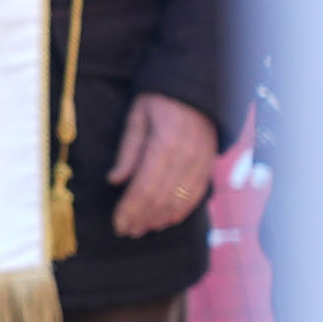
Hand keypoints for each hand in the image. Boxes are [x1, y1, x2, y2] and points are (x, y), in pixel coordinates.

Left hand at [108, 93, 221, 240]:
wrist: (195, 90)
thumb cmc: (159, 100)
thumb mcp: (137, 117)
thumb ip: (127, 151)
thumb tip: (114, 181)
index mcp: (165, 143)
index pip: (145, 187)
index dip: (130, 209)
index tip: (117, 223)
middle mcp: (187, 157)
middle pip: (162, 198)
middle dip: (141, 218)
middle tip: (125, 231)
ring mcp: (201, 164)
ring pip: (180, 201)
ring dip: (158, 219)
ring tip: (140, 229)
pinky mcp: (208, 167)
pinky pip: (196, 196)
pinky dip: (179, 212)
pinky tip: (164, 221)